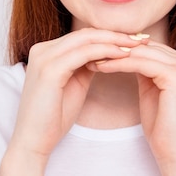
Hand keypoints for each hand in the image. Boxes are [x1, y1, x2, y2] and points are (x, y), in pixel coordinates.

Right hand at [0, 28, 144, 174]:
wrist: (33, 142)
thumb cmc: (53, 117)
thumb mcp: (74, 83)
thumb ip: (86, 64)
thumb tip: (106, 53)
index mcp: (46, 51)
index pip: (83, 35)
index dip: (109, 35)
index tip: (133, 40)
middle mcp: (42, 49)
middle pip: (86, 33)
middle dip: (116, 34)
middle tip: (141, 39)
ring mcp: (44, 57)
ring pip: (87, 39)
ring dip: (115, 41)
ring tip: (137, 46)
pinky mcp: (50, 70)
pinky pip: (84, 53)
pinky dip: (106, 52)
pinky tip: (123, 55)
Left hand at [88, 41, 175, 175]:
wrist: (175, 152)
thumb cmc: (163, 126)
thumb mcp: (152, 89)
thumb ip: (146, 68)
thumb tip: (126, 51)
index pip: (151, 47)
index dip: (125, 48)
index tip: (100, 52)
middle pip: (147, 46)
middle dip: (117, 49)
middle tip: (92, 52)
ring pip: (141, 52)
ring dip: (114, 55)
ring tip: (93, 59)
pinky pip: (140, 63)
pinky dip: (119, 64)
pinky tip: (102, 67)